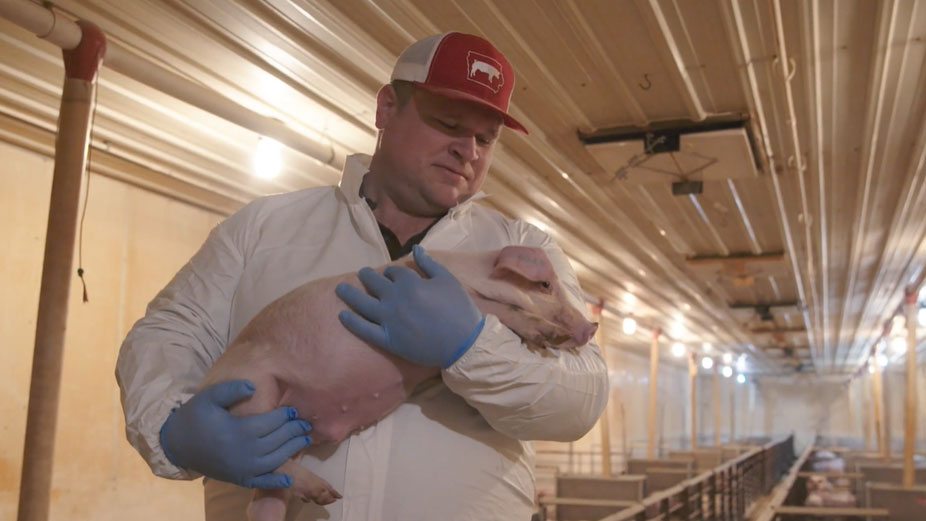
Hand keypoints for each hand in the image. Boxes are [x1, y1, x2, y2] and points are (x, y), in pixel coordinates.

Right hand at [160, 379, 311, 487]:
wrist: (177, 444)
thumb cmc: (196, 416)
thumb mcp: (210, 397)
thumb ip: (232, 389)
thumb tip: (254, 386)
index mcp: (238, 431)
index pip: (270, 423)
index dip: (284, 416)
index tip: (294, 410)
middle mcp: (244, 453)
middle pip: (277, 441)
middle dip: (293, 432)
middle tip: (305, 424)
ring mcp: (242, 468)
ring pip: (275, 460)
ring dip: (292, 450)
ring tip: (304, 440)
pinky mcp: (238, 479)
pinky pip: (261, 483)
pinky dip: (276, 483)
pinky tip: (288, 479)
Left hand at [336, 245, 484, 367]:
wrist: (463, 343)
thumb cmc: (459, 309)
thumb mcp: (447, 280)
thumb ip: (429, 264)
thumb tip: (415, 248)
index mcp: (410, 282)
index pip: (393, 271)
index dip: (391, 271)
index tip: (391, 273)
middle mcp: (394, 298)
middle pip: (374, 283)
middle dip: (367, 276)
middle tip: (361, 274)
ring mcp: (388, 320)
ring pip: (362, 303)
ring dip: (350, 294)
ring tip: (340, 289)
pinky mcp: (387, 339)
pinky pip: (364, 329)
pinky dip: (351, 322)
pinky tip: (342, 315)